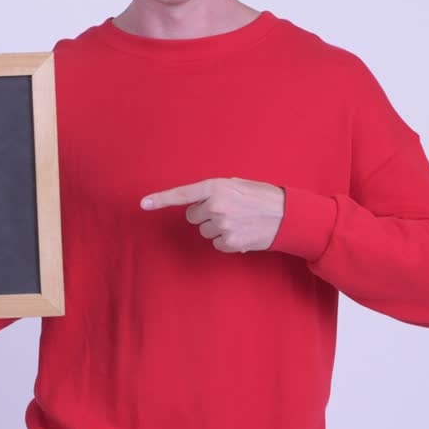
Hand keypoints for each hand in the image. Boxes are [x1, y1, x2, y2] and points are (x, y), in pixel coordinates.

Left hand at [141, 178, 284, 252]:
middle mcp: (216, 206)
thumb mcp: (235, 185)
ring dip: (217, 228)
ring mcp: (222, 225)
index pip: (182, 194)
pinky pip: (217, 243)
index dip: (160, 199)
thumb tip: (196, 206)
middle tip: (227, 210)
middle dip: (205, 214)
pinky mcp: (229, 242)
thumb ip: (213, 191)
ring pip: (204, 231)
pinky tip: (242, 232)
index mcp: (216, 187)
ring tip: (238, 220)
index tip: (143, 204)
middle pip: (192, 216)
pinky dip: (227, 240)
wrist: (285, 215)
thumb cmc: (260, 196)